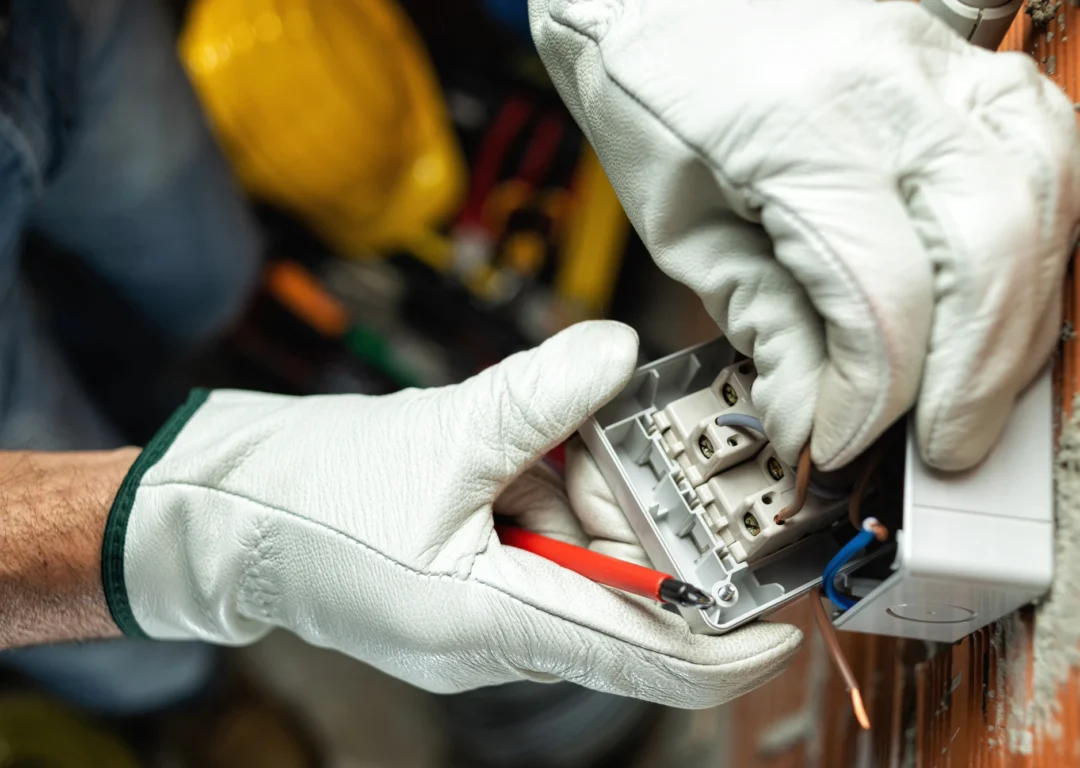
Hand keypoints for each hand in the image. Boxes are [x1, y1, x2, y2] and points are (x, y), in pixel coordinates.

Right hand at [102, 322, 799, 707]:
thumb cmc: (308, 497)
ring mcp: (481, 615)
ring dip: (576, 490)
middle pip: (618, 591)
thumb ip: (540, 396)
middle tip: (609, 438)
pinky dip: (543, 492)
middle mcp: (498, 636)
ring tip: (529, 439)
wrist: (220, 515)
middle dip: (629, 511)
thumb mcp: (440, 435)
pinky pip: (538, 543)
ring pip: (579, 558)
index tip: (787, 622)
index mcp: (492, 623)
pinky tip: (512, 453)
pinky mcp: (466, 584)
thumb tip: (617, 348)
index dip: (728, 648)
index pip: (646, 657)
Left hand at [530, 0, 1079, 470]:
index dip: (874, 396)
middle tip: (939, 448)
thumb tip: (817, 414)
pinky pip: (1049, 144)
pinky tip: (1009, 293)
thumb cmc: (649, 87)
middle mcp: (888, 86)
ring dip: (1025, 316)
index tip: (844, 443)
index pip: (879, 295)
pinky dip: (1046, 235)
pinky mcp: (966, 55)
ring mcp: (941, 60)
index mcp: (793, 129)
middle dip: (974, 376)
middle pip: (990, 248)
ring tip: (978, 389)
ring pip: (1048, 196)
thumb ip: (762, 320)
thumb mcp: (681, 224)